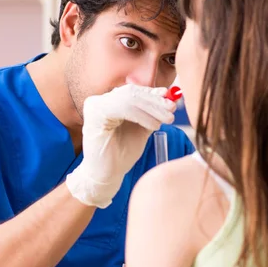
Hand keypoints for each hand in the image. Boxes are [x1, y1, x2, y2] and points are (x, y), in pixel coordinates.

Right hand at [66, 82, 175, 207]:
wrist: (107, 175)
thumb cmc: (122, 154)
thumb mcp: (141, 129)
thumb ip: (151, 113)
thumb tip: (170, 97)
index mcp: (109, 101)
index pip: (134, 91)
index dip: (154, 93)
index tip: (172, 99)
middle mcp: (99, 100)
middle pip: (132, 92)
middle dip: (156, 101)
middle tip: (173, 108)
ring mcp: (95, 106)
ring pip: (129, 98)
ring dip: (152, 108)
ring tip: (167, 119)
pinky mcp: (94, 114)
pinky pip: (122, 108)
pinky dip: (141, 116)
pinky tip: (153, 126)